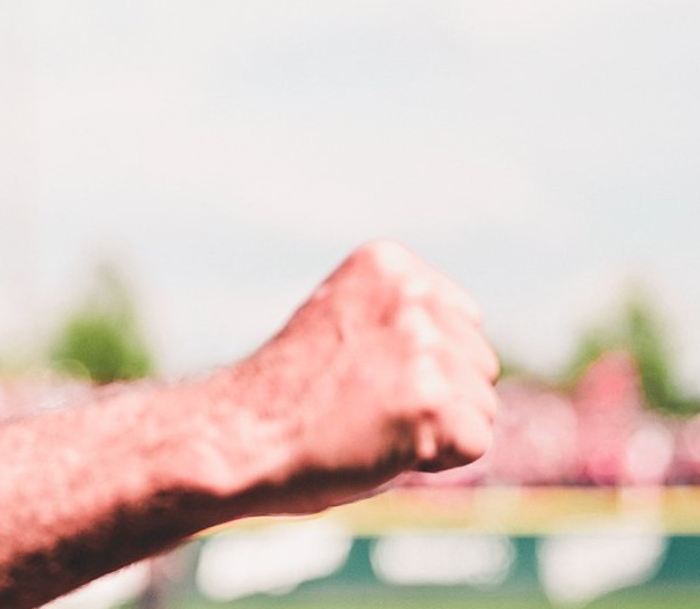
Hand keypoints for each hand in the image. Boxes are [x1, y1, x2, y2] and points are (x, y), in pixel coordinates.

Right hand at [224, 240, 499, 512]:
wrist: (237, 436)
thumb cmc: (286, 393)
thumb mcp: (346, 325)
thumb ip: (405, 322)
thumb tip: (476, 358)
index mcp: (388, 262)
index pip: (463, 321)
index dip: (420, 363)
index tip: (359, 370)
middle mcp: (412, 293)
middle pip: (480, 364)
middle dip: (437, 395)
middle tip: (360, 404)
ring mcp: (423, 346)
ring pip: (482, 408)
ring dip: (435, 429)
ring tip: (366, 424)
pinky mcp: (431, 401)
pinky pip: (473, 444)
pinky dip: (434, 459)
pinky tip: (379, 446)